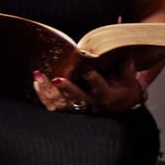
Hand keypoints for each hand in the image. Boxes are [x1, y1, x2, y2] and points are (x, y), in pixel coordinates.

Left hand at [34, 60, 150, 113]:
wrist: (117, 104)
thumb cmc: (122, 88)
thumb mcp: (128, 79)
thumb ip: (126, 68)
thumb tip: (125, 55)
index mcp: (106, 96)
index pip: (100, 88)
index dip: (95, 81)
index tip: (88, 72)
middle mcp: (90, 104)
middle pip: (77, 98)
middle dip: (67, 89)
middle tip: (57, 79)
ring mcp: (78, 109)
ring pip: (61, 104)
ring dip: (48, 91)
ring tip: (39, 76)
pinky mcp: (68, 110)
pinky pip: (52, 106)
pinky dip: (42, 95)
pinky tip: (37, 82)